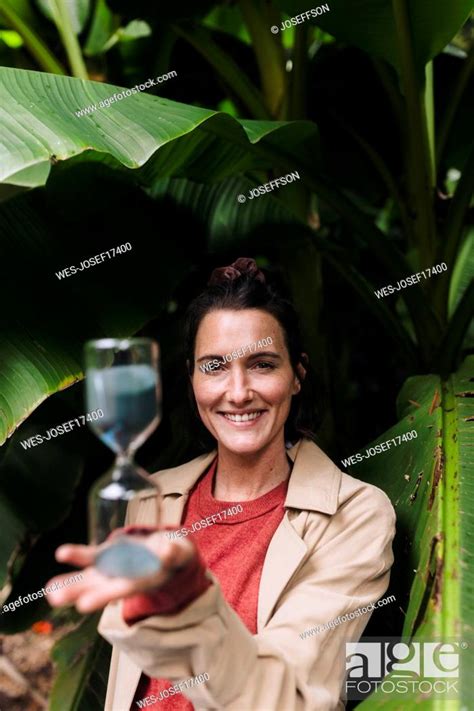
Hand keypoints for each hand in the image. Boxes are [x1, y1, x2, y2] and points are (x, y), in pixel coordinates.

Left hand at [46, 530, 196, 613]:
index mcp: (140, 581)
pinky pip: (90, 556)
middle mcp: (120, 577)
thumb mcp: (176, 556)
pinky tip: (62, 556)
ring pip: (87, 574)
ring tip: (50, 583)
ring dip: (69, 578)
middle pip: (96, 586)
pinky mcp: (107, 554)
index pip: (119, 590)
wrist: (165, 551)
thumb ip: (172, 554)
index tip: (82, 605)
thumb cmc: (170, 557)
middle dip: (76, 591)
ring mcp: (111, 567)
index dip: (102, 596)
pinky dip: (77, 556)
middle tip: (54, 597)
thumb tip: (169, 551)